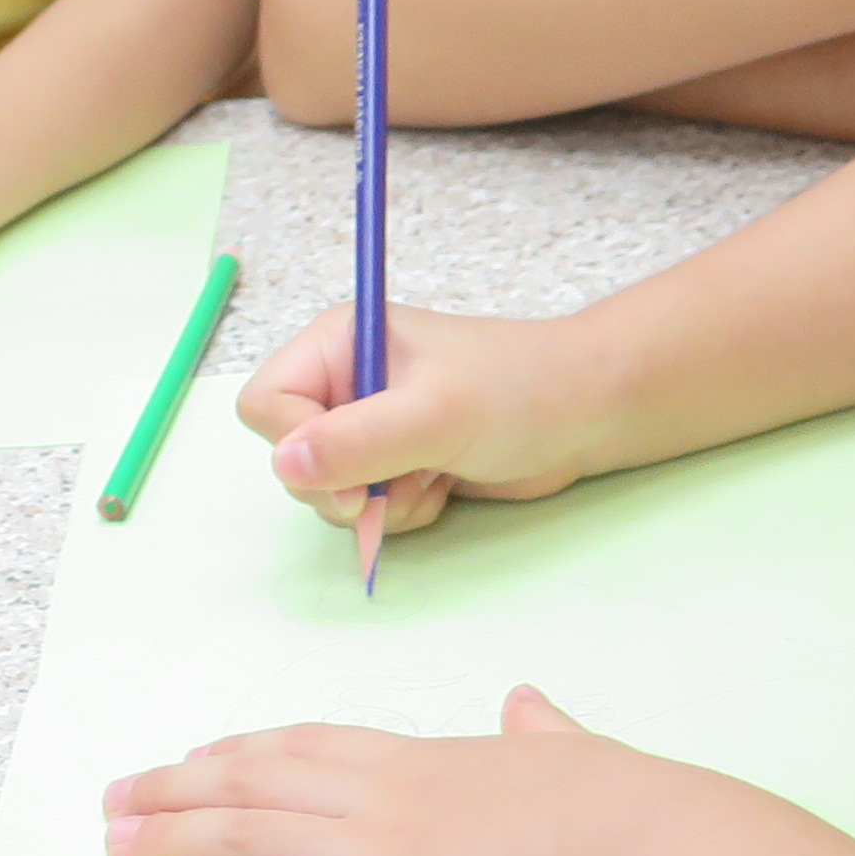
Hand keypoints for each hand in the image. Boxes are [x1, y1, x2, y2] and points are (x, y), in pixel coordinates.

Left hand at [103, 691, 673, 855]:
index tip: (196, 757)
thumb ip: (541, 733)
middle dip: (177, 788)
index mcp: (424, 759)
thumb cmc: (626, 810)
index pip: (307, 746)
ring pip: (245, 837)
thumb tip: (530, 705)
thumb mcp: (571, 752)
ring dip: (171, 838)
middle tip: (117, 795)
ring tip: (115, 842)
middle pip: (254, 783)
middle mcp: (382, 798)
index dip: (242, 753)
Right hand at [235, 300, 610, 535]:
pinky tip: (442, 487)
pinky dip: (399, 512)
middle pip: (290, 455)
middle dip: (343, 485)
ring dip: (378, 503)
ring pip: (327, 490)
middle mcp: (344, 381)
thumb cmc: (517, 392)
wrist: (588, 415)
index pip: (266, 403)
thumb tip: (285, 467)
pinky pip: (365, 508)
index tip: (352, 475)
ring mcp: (369, 425)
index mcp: (338, 343)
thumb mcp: (435, 414)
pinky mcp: (395, 462)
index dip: (297, 445)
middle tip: (402, 481)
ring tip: (433, 478)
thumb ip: (358, 441)